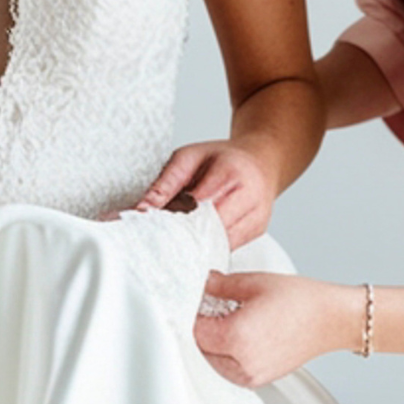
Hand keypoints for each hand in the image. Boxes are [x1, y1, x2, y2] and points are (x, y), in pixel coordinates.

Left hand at [137, 141, 276, 248]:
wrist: (261, 160)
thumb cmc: (222, 157)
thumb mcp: (189, 156)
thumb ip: (166, 182)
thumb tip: (142, 210)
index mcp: (231, 172)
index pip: (197, 205)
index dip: (172, 219)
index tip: (149, 227)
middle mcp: (249, 197)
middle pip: (209, 229)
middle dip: (181, 235)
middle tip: (156, 239)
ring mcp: (256, 217)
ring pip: (218, 243)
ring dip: (194, 245)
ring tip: (172, 241)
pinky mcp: (257, 230)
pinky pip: (227, 246)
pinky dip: (207, 246)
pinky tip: (193, 243)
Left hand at [193, 271, 354, 386]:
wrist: (332, 319)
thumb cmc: (301, 301)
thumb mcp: (252, 283)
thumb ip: (218, 285)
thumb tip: (200, 284)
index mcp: (236, 338)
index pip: (194, 330)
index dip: (192, 312)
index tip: (195, 301)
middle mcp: (242, 363)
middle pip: (201, 348)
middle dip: (201, 328)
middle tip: (208, 308)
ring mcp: (251, 376)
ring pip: (212, 362)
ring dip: (212, 344)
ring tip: (226, 321)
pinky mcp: (259, 380)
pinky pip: (229, 370)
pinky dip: (226, 354)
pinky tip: (237, 335)